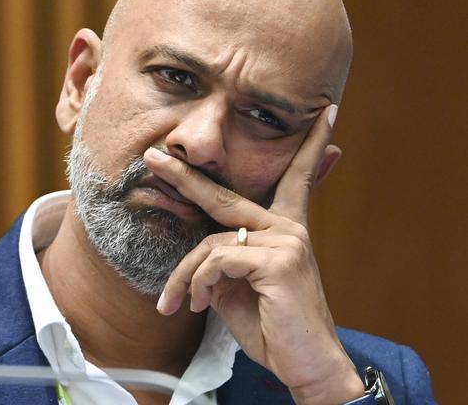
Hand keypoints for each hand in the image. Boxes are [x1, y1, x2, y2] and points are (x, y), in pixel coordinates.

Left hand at [143, 105, 364, 404]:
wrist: (307, 366)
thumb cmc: (273, 326)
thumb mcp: (239, 287)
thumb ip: (223, 260)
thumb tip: (197, 250)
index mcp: (285, 228)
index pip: (295, 178)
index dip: (310, 147)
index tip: (326, 115)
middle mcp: (289, 226)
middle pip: (225, 196)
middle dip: (184, 176)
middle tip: (154, 157)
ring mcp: (286, 240)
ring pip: (210, 242)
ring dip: (184, 276)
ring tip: (175, 303)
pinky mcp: (278, 261)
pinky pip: (217, 260)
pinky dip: (199, 284)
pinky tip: (199, 306)